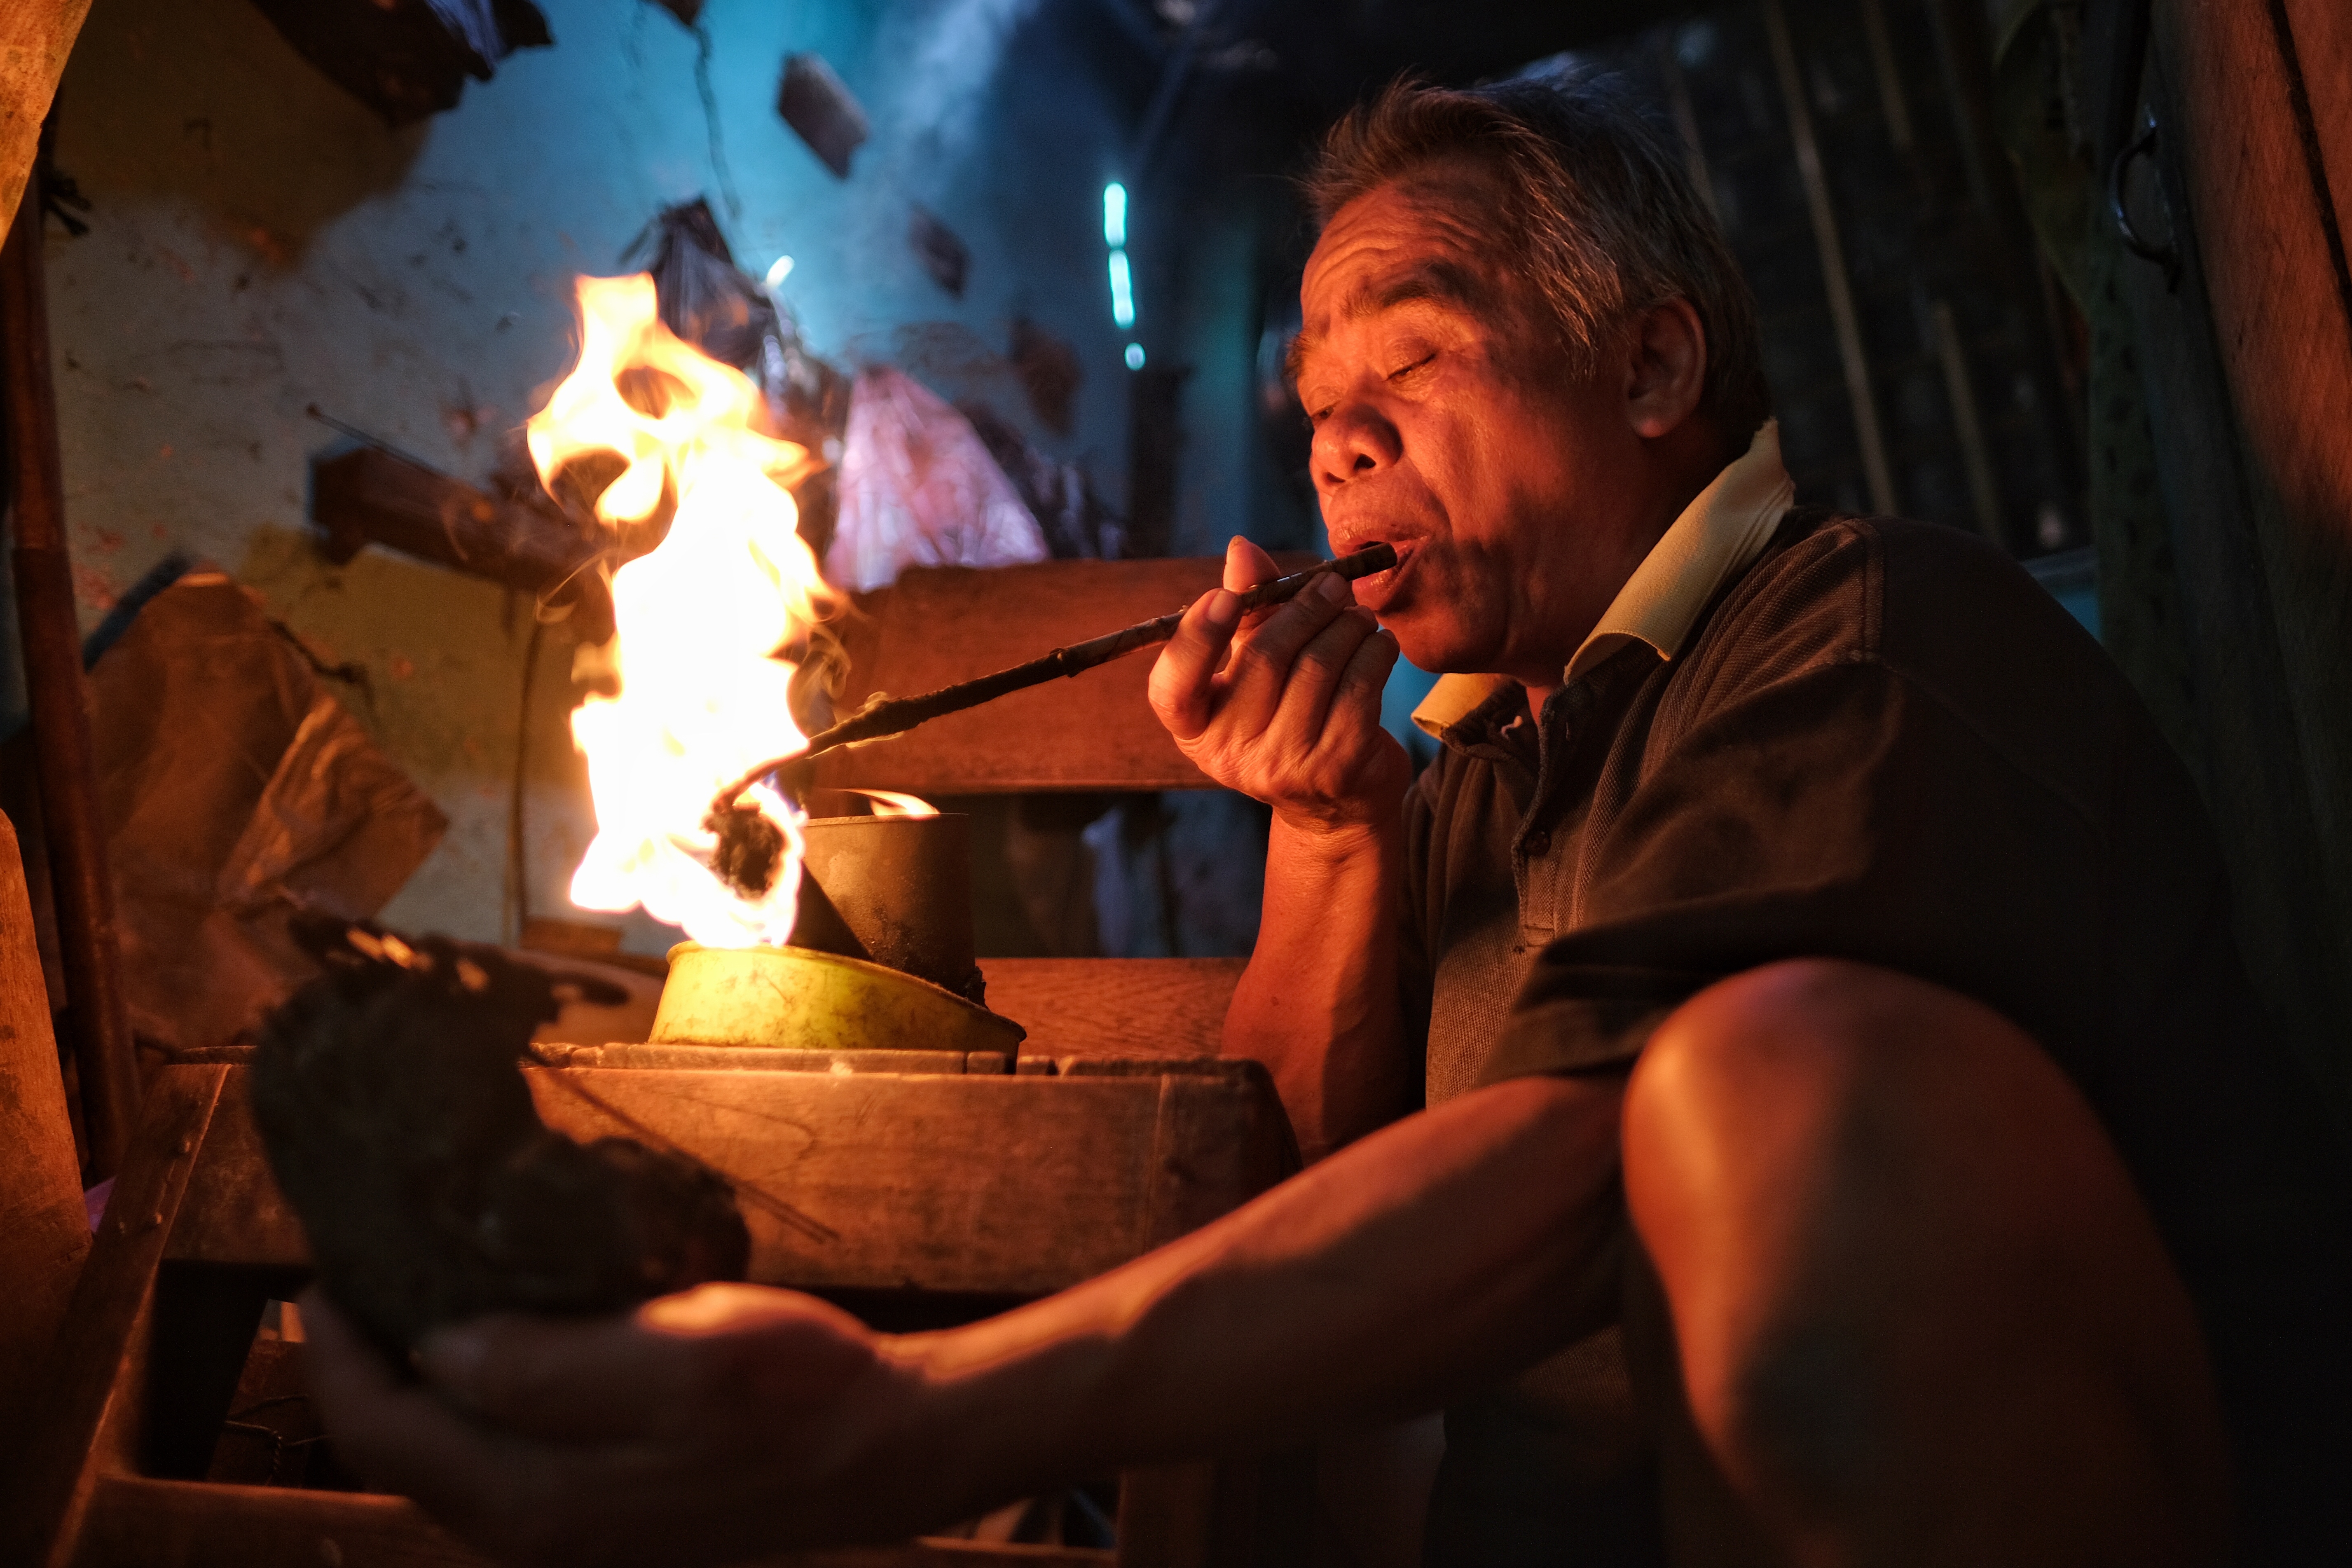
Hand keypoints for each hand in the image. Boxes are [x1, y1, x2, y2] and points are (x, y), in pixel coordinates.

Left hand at [300, 1283, 956, 1566]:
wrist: (882, 1450)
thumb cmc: (796, 1392)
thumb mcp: (680, 1355)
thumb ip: (550, 1365)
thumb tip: (439, 1348)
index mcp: (535, 1498)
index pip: (379, 1427)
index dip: (333, 1348)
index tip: (321, 1270)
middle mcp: (531, 1532)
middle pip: (398, 1450)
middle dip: (359, 1364)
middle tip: (355, 1271)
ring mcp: (564, 1529)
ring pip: (443, 1456)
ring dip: (412, 1381)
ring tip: (412, 1294)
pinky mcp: (598, 1510)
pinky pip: (495, 1459)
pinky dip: (468, 1400)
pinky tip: (491, 1342)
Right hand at [1149, 536, 1409, 834]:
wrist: (1337, 802)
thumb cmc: (1289, 715)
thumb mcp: (1257, 664)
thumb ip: (1248, 607)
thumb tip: (1241, 548)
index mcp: (1196, 727)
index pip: (1173, 690)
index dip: (1196, 639)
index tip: (1224, 597)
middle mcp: (1232, 753)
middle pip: (1265, 657)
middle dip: (1306, 607)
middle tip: (1332, 585)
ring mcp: (1284, 765)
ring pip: (1319, 665)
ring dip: (1348, 625)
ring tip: (1358, 617)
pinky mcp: (1337, 766)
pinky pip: (1359, 685)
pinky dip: (1375, 651)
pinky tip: (1378, 644)